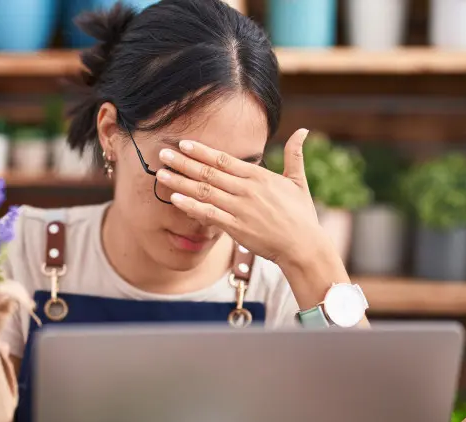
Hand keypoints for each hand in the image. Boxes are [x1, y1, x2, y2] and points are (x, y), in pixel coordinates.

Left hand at [154, 128, 337, 269]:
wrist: (304, 246)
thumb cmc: (301, 215)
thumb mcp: (299, 181)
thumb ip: (295, 155)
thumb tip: (303, 130)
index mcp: (259, 176)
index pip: (224, 159)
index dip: (201, 151)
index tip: (183, 143)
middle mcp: (247, 189)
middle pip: (209, 172)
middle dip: (183, 162)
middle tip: (162, 154)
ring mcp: (240, 208)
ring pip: (204, 191)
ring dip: (180, 182)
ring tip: (161, 174)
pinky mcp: (237, 227)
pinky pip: (209, 214)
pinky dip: (191, 206)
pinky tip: (175, 199)